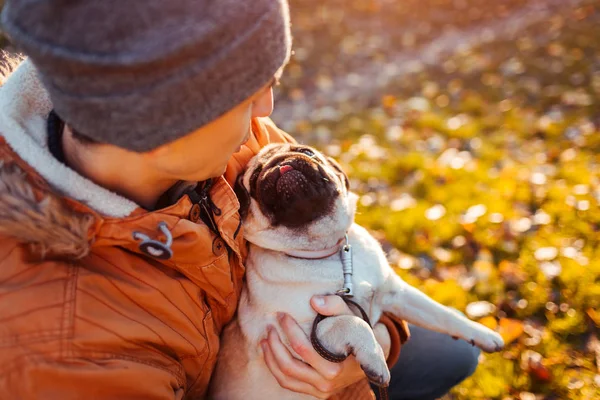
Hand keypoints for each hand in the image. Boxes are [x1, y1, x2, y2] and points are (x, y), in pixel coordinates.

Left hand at [260, 295, 390, 398]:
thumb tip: (314, 301)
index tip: (282, 315)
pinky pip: (288, 383)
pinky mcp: (315, 393)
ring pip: (286, 377)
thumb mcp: (351, 317)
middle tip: (270, 326)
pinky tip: (270, 353)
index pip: (304, 349)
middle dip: (275, 344)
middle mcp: (327, 382)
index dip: (289, 330)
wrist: (370, 359)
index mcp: (336, 365)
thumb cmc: (358, 335)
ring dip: (271, 358)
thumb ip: (335, 305)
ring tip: (265, 339)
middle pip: (290, 365)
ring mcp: (320, 390)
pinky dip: (275, 369)